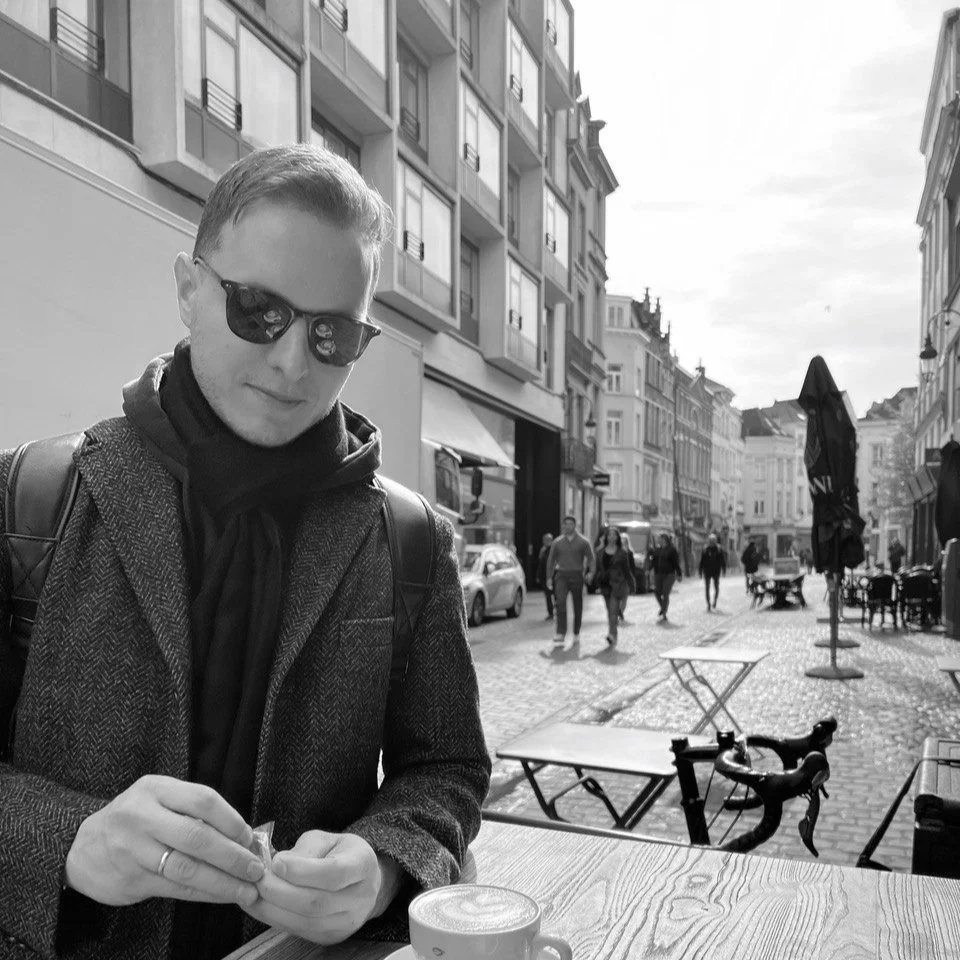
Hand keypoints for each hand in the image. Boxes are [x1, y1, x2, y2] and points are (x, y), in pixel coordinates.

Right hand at [64, 775, 263, 907]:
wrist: (79, 847)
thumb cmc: (133, 819)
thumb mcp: (156, 798)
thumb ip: (192, 810)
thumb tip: (242, 834)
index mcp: (155, 789)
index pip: (203, 799)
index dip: (231, 820)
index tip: (250, 837)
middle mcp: (142, 816)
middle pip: (197, 837)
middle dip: (233, 855)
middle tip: (257, 868)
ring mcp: (134, 849)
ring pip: (187, 867)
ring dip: (223, 881)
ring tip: (247, 888)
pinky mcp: (131, 879)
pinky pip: (175, 887)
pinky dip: (204, 893)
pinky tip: (223, 896)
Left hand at [243, 831, 396, 943]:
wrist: (363, 881)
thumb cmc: (340, 853)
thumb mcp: (327, 839)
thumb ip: (304, 850)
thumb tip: (277, 865)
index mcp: (362, 865)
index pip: (334, 873)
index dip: (302, 870)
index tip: (276, 861)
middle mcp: (359, 899)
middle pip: (315, 903)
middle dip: (278, 891)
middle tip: (255, 878)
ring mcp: (345, 923)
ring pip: (304, 921)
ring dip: (271, 908)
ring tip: (251, 892)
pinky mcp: (330, 937)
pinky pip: (298, 930)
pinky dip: (274, 918)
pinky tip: (260, 905)